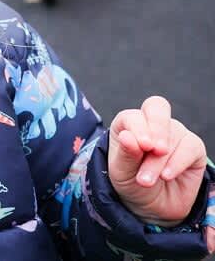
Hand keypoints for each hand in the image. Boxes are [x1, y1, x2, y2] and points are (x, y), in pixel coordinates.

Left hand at [108, 96, 207, 225]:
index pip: (134, 115)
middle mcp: (151, 124)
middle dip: (156, 128)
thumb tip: (128, 136)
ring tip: (147, 180)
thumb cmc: (131, 183)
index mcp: (129, 124)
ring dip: (160, 159)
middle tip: (153, 150)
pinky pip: (191, 146)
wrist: (151, 207)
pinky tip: (167, 176)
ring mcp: (174, 133)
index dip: (139, 127)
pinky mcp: (193, 148)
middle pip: (157, 108)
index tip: (142, 146)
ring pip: (173, 133)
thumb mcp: (121, 173)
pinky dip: (178, 162)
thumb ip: (125, 155)